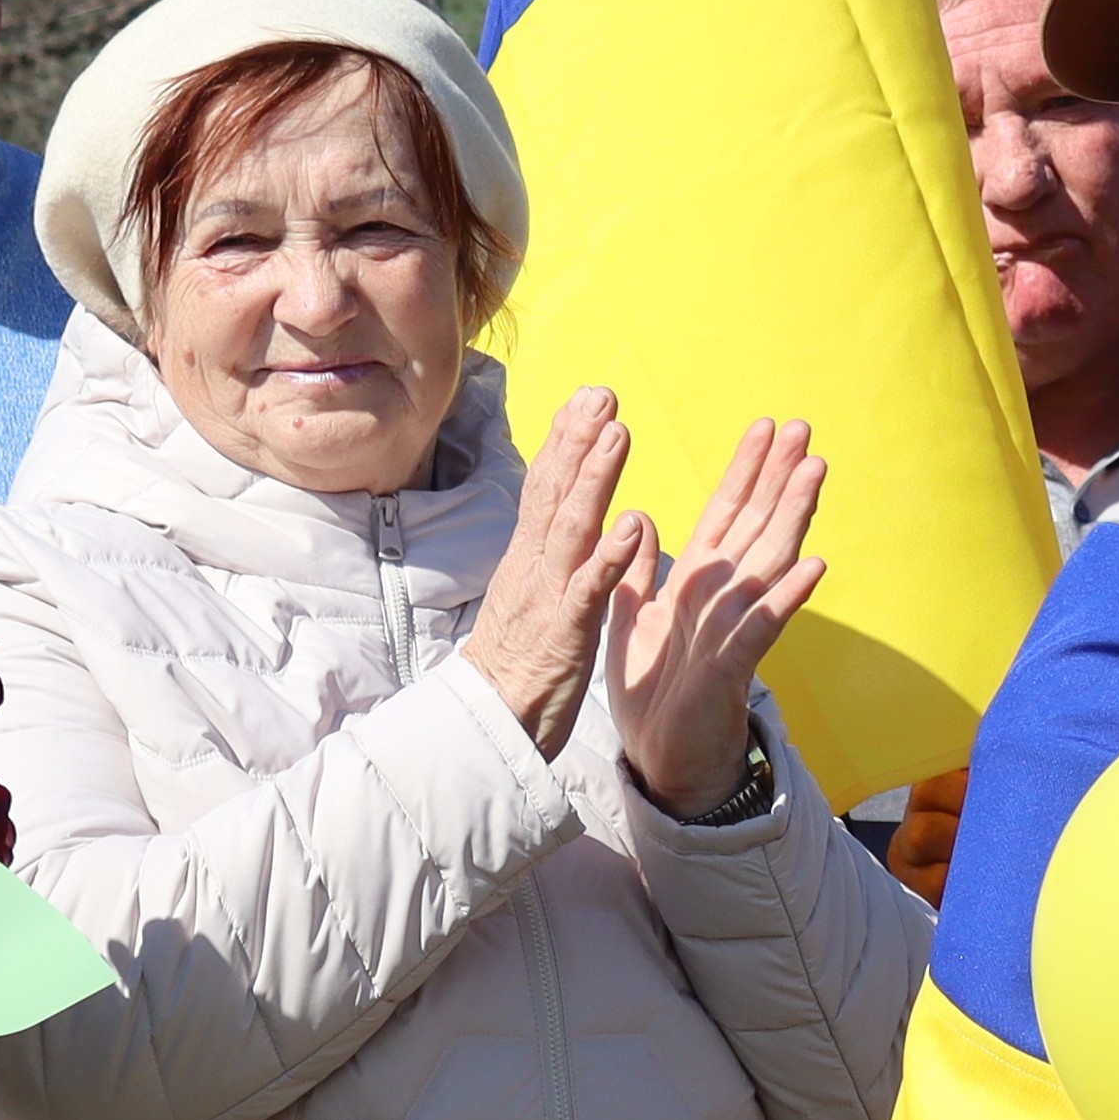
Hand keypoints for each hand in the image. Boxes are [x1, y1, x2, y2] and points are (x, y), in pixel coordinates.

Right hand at [462, 387, 650, 766]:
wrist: (489, 727)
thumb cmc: (517, 667)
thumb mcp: (533, 600)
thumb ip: (550, 558)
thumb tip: (566, 521)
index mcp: (531, 560)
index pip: (547, 488)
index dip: (566, 442)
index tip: (587, 398)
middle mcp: (534, 567)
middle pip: (553, 491)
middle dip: (577, 439)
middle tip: (601, 393)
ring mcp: (547, 597)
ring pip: (570, 527)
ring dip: (595, 478)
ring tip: (618, 432)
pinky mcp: (564, 633)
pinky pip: (587, 590)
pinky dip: (607, 557)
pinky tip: (629, 525)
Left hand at [611, 419, 832, 817]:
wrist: (662, 761)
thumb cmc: (655, 694)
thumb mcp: (631, 620)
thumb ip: (638, 570)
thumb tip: (641, 516)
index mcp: (697, 584)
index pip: (727, 516)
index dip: (746, 472)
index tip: (765, 428)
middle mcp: (724, 599)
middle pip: (757, 526)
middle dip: (779, 477)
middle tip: (805, 428)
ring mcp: (733, 630)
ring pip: (768, 564)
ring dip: (793, 517)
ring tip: (816, 473)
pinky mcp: (731, 668)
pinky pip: (761, 627)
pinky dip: (786, 597)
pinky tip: (815, 566)